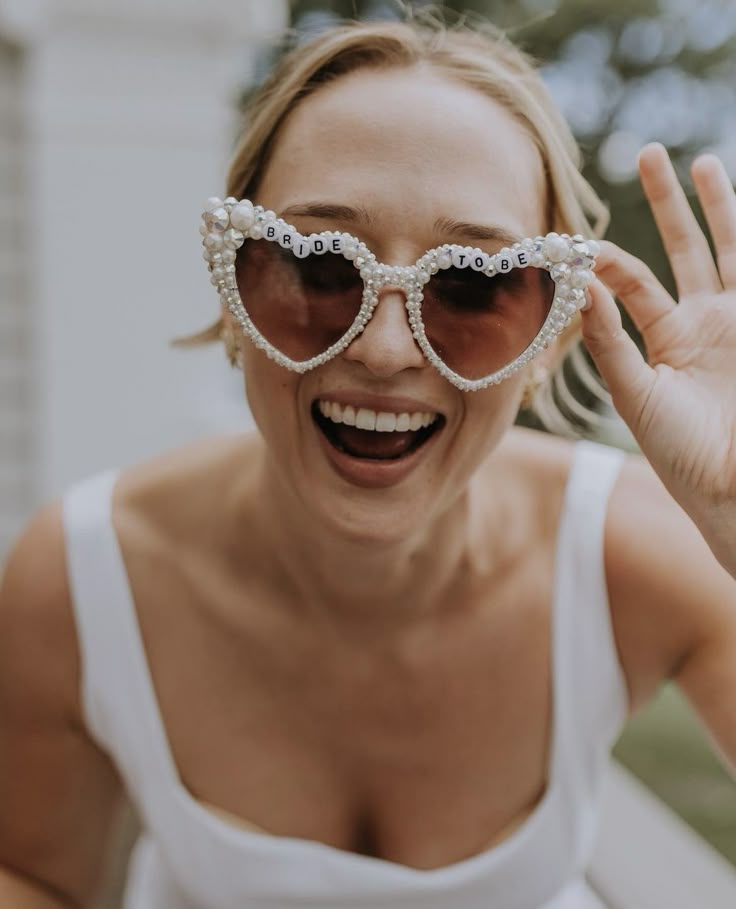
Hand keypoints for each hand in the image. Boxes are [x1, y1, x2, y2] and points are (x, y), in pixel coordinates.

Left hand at [580, 142, 735, 574]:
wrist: (731, 485)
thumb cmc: (679, 452)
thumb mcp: (635, 393)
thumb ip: (609, 342)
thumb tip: (578, 288)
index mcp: (661, 339)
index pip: (629, 283)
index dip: (606, 259)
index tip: (575, 239)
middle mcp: (698, 322)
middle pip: (678, 249)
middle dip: (664, 204)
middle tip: (646, 153)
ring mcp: (734, 320)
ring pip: (721, 249)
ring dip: (710, 206)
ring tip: (695, 161)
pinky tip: (729, 195)